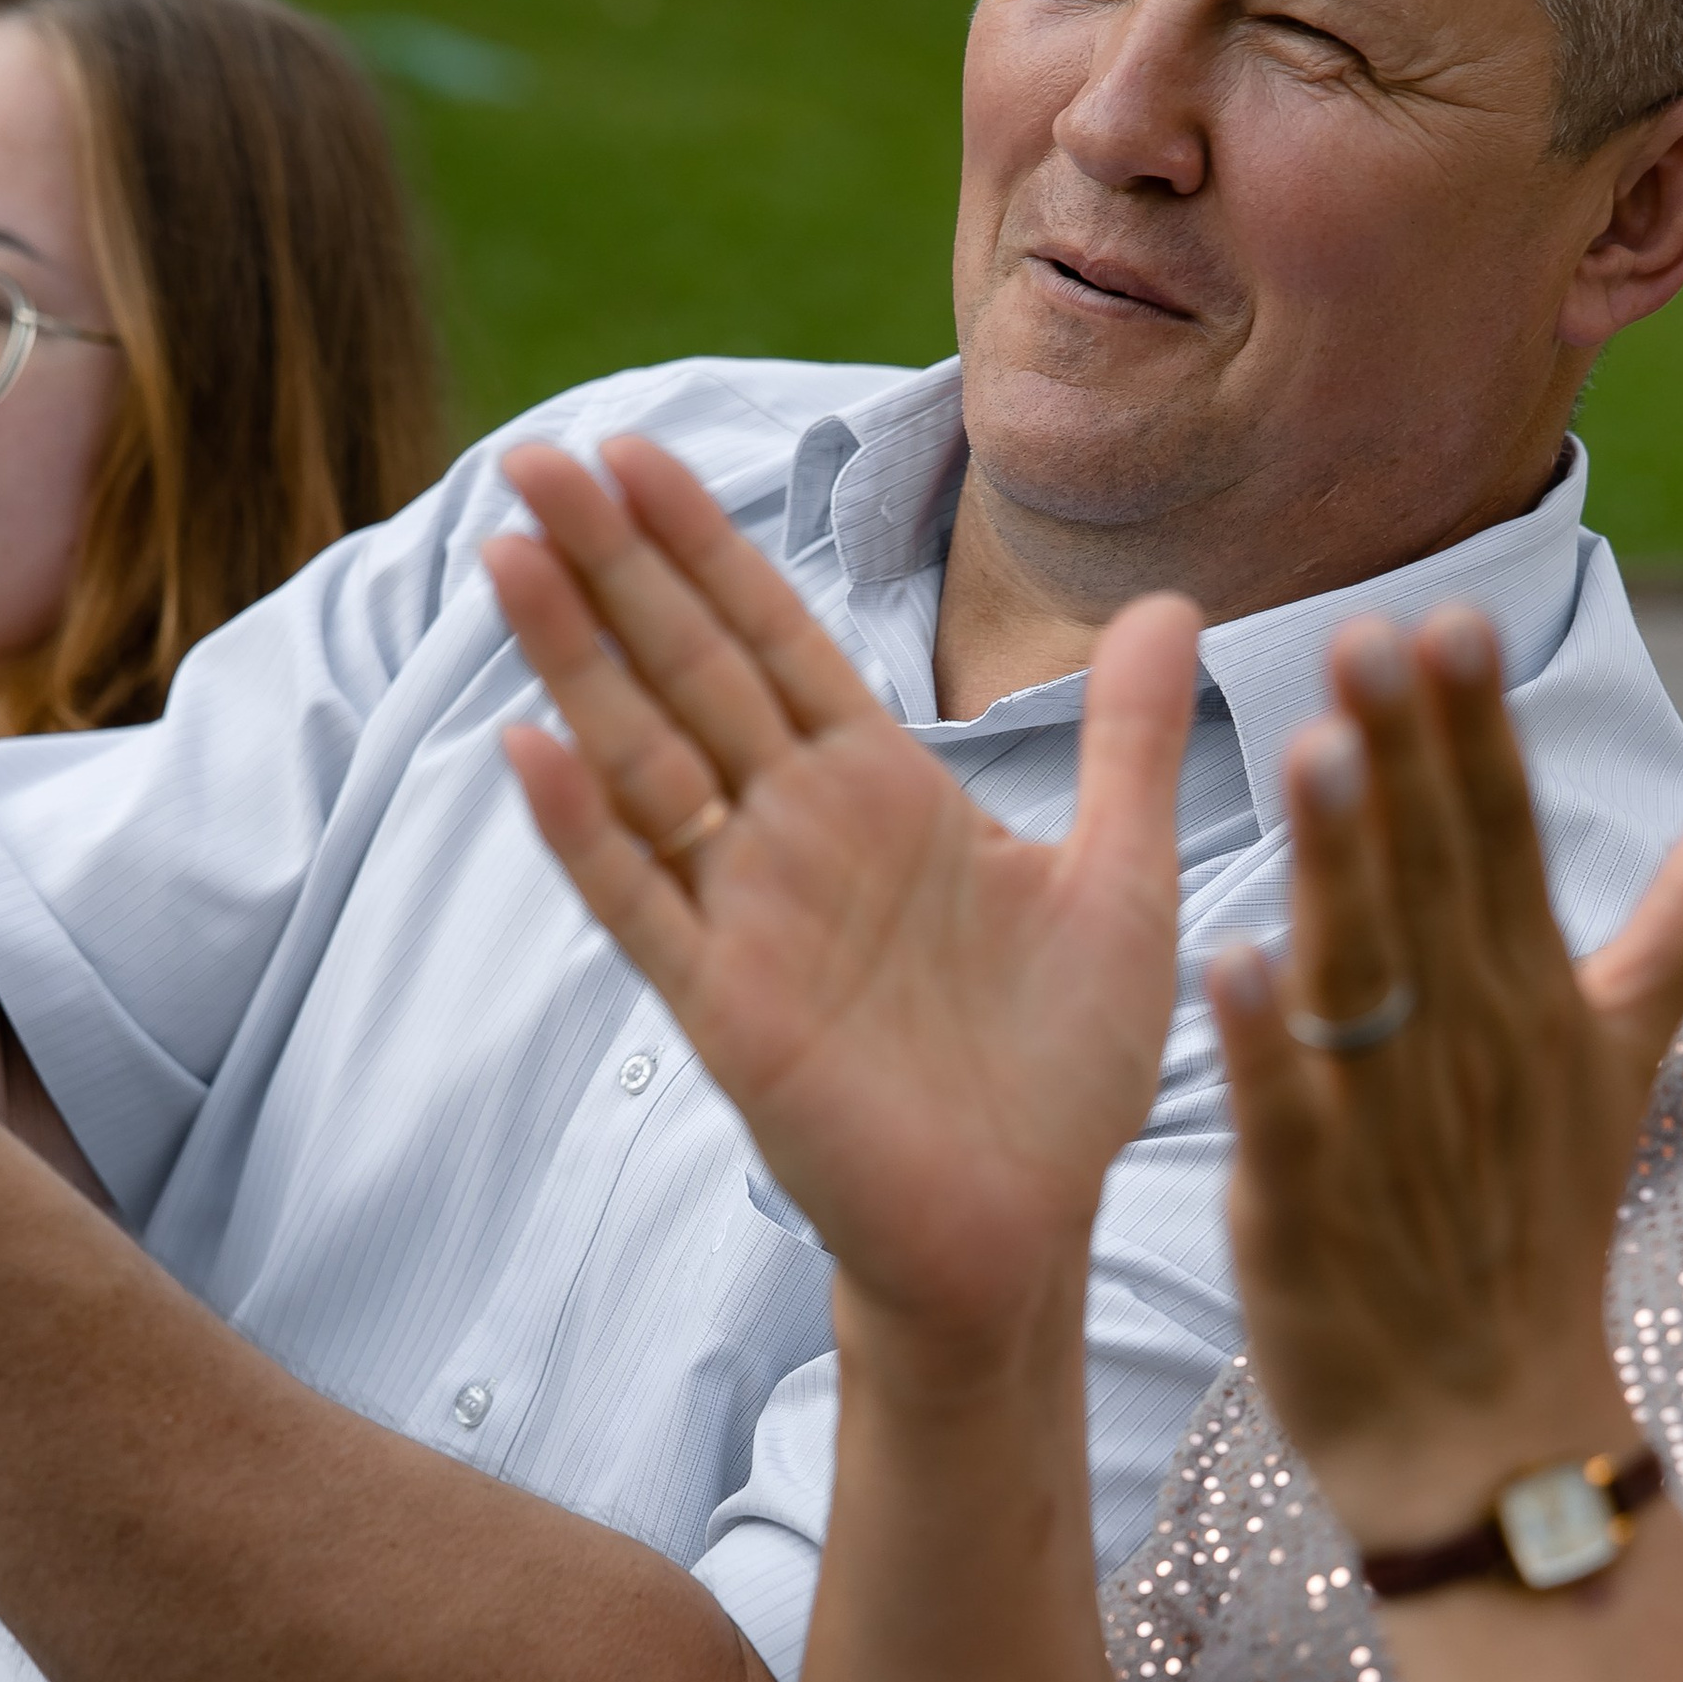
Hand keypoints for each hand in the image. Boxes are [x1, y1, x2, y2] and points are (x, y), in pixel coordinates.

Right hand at [490, 436, 1199, 1357]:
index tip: (635, 450)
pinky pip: (643, 904)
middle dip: (614, 566)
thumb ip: (1131, 743)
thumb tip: (1172, 601)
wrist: (1029, 1231)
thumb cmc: (1064, 1071)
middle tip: (535, 457)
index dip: (706, 547)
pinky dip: (585, 831)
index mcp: (882, 793)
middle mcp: (800, 839)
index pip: (774, 640)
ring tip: (510, 556)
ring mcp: (752, 919)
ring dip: (577, 662)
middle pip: (688, 672)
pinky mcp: (729, 1009)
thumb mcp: (1124, 882)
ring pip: (645, 762)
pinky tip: (528, 748)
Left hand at [1209, 606, 1682, 1552]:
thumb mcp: (1625, 1058)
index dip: (1472, 734)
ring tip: (1309, 752)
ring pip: (1364, 982)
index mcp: (1535, 1001)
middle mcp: (1471, 1051)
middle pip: (1434, 885)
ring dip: (1339, 870)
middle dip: (1403, 764)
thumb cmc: (1540, 1226)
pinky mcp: (1310, 1213)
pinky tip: (1230, 962)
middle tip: (1366, 634)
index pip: (1506, 841)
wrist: (1492, 1427)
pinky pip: (1288, 1117)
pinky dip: (1265, 1048)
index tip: (1446, 619)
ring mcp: (1391, 1132)